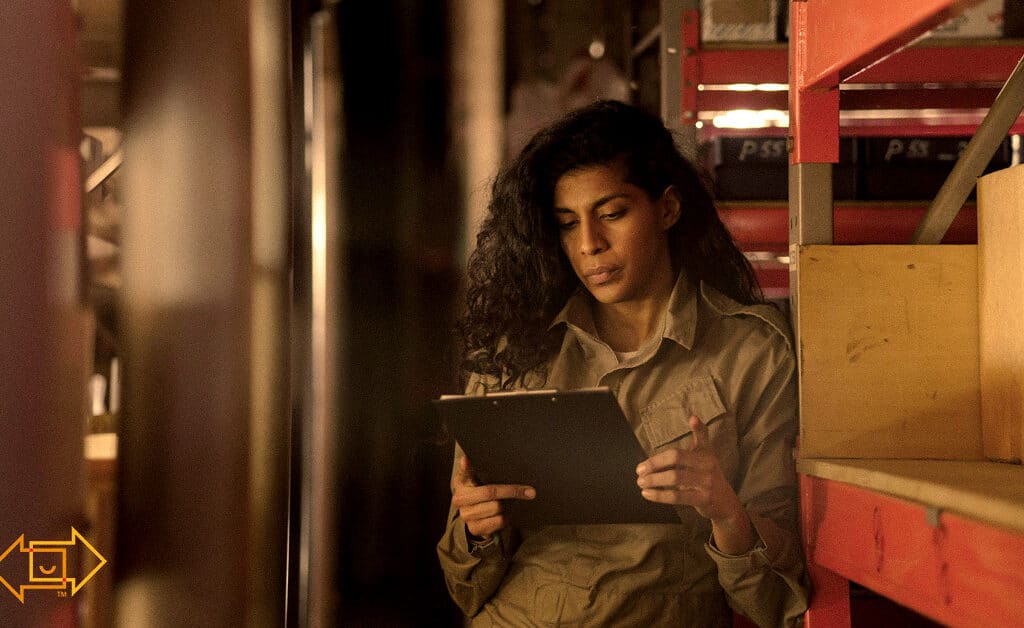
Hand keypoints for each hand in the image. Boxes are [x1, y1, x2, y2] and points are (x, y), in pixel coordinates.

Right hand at [451, 455, 535, 539]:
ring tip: (507, 503)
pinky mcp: (475, 529)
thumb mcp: (472, 477)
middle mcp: (459, 501)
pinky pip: (499, 521)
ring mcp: (467, 516)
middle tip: (530, 491)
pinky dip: (505, 518)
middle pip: (491, 492)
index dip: (486, 474)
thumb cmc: (476, 490)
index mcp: (460, 484)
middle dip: (512, 491)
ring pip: (497, 508)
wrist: (471, 514)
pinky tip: (503, 514)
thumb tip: (465, 459)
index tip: (494, 473)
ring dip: (506, 506)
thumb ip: (470, 468)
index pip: (472, 475)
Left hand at [636, 415, 754, 553]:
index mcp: (706, 453)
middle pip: (677, 457)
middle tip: (639, 470)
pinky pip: (677, 496)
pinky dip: (659, 495)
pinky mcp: (704, 499)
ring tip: (641, 482)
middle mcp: (708, 465)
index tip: (693, 418)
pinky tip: (647, 494)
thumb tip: (687, 423)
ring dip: (654, 480)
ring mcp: (707, 482)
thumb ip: (694, 442)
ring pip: (675, 477)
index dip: (698, 428)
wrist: (725, 504)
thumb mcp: (703, 458)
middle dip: (655, 463)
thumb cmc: (706, 477)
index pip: (702, 437)